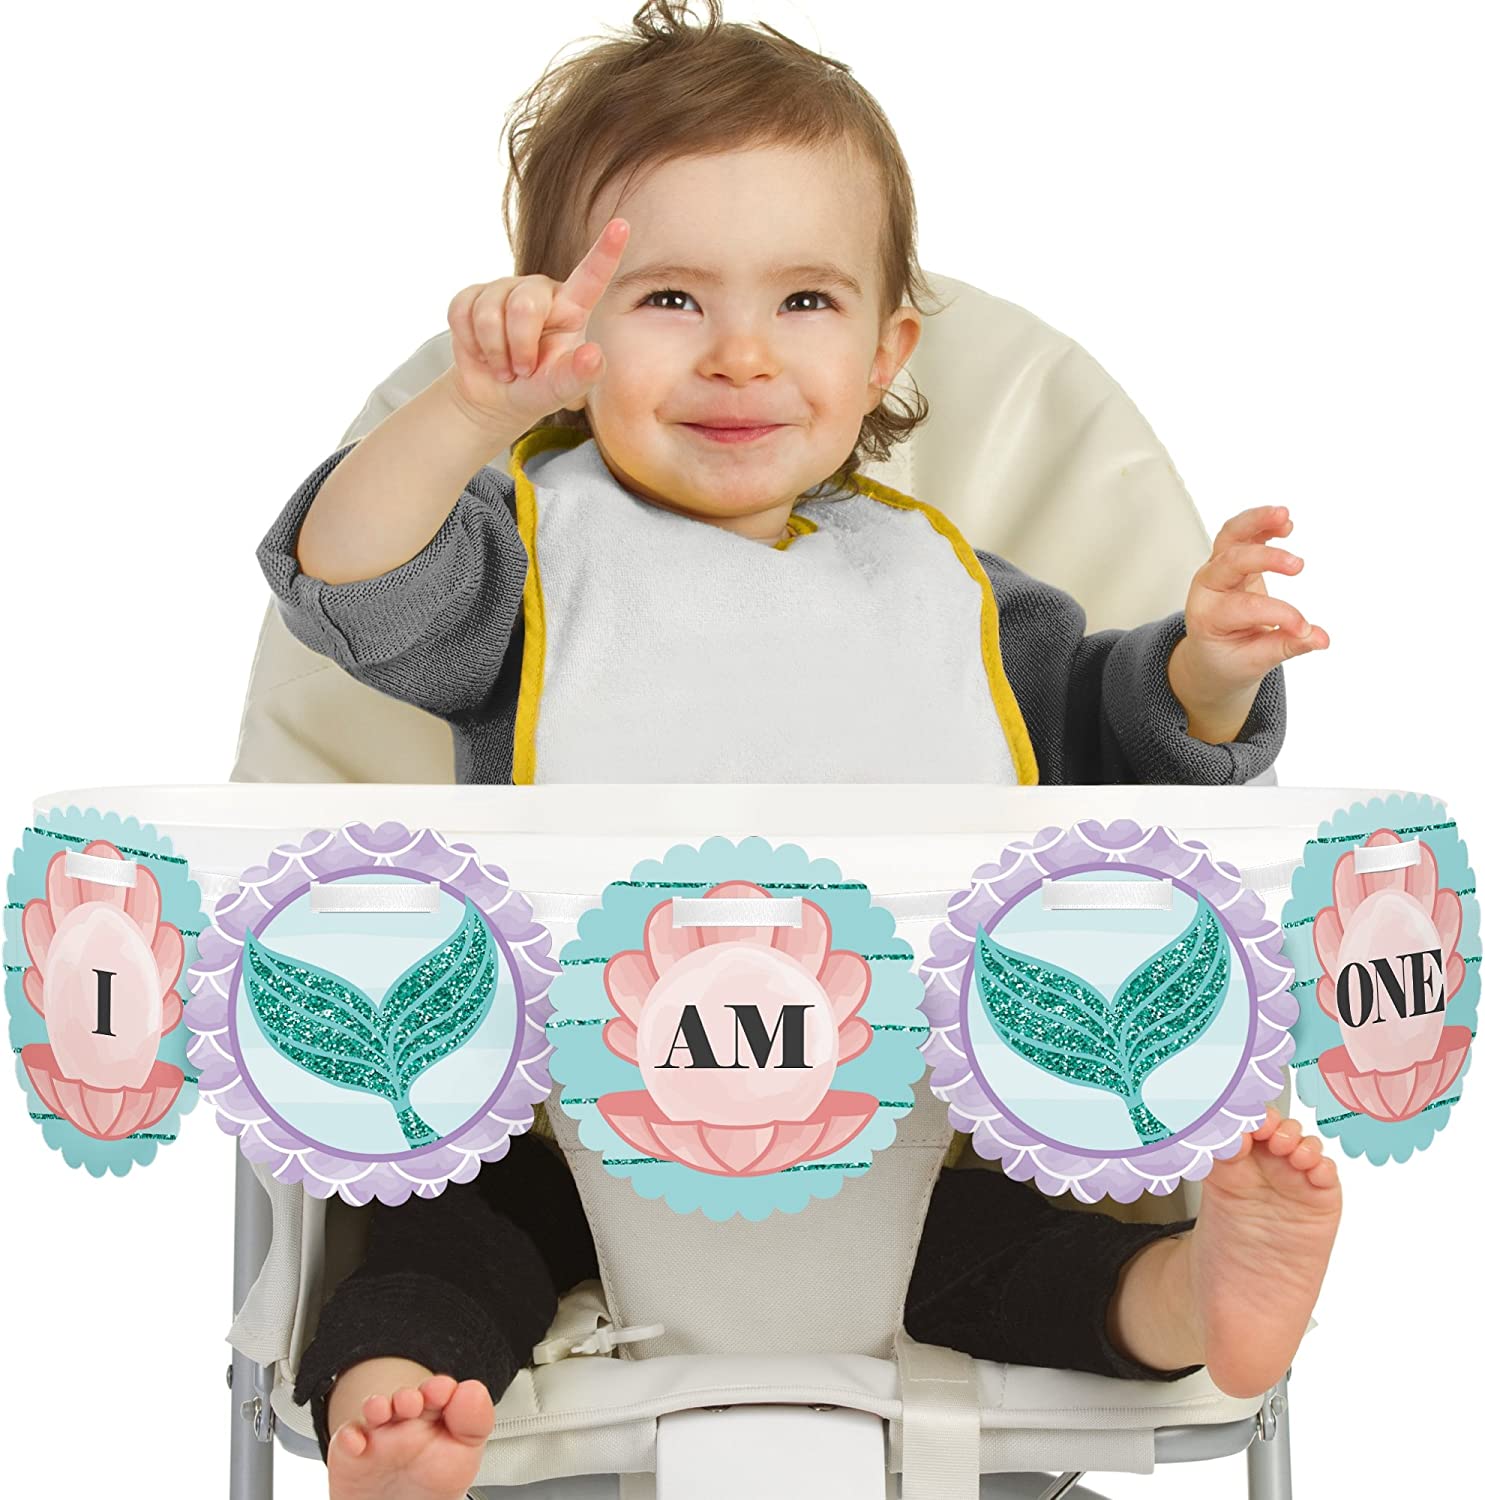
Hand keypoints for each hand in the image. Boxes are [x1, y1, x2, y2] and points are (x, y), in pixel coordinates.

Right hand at [444, 217, 629, 428]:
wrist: (495, 395)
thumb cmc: (537, 388)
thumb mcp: (560, 391)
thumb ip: (578, 376)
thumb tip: (593, 354)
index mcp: (572, 308)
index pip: (591, 276)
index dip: (605, 252)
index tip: (622, 225)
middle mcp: (540, 290)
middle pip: (525, 305)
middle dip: (519, 346)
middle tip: (522, 370)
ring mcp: (506, 289)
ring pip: (489, 311)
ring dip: (494, 350)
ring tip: (504, 366)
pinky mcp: (473, 294)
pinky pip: (463, 312)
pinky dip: (470, 343)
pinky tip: (481, 352)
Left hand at [1168, 505, 1329, 741]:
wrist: (1210, 651)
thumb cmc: (1228, 657)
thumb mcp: (1254, 661)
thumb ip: (1286, 647)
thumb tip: (1321, 639)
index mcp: (1207, 616)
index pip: (1246, 607)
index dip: (1280, 615)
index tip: (1305, 629)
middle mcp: (1207, 588)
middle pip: (1231, 562)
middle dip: (1265, 559)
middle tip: (1298, 566)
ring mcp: (1217, 570)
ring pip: (1231, 536)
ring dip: (1257, 521)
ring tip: (1285, 516)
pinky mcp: (1230, 559)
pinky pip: (1242, 533)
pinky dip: (1262, 522)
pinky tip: (1286, 522)